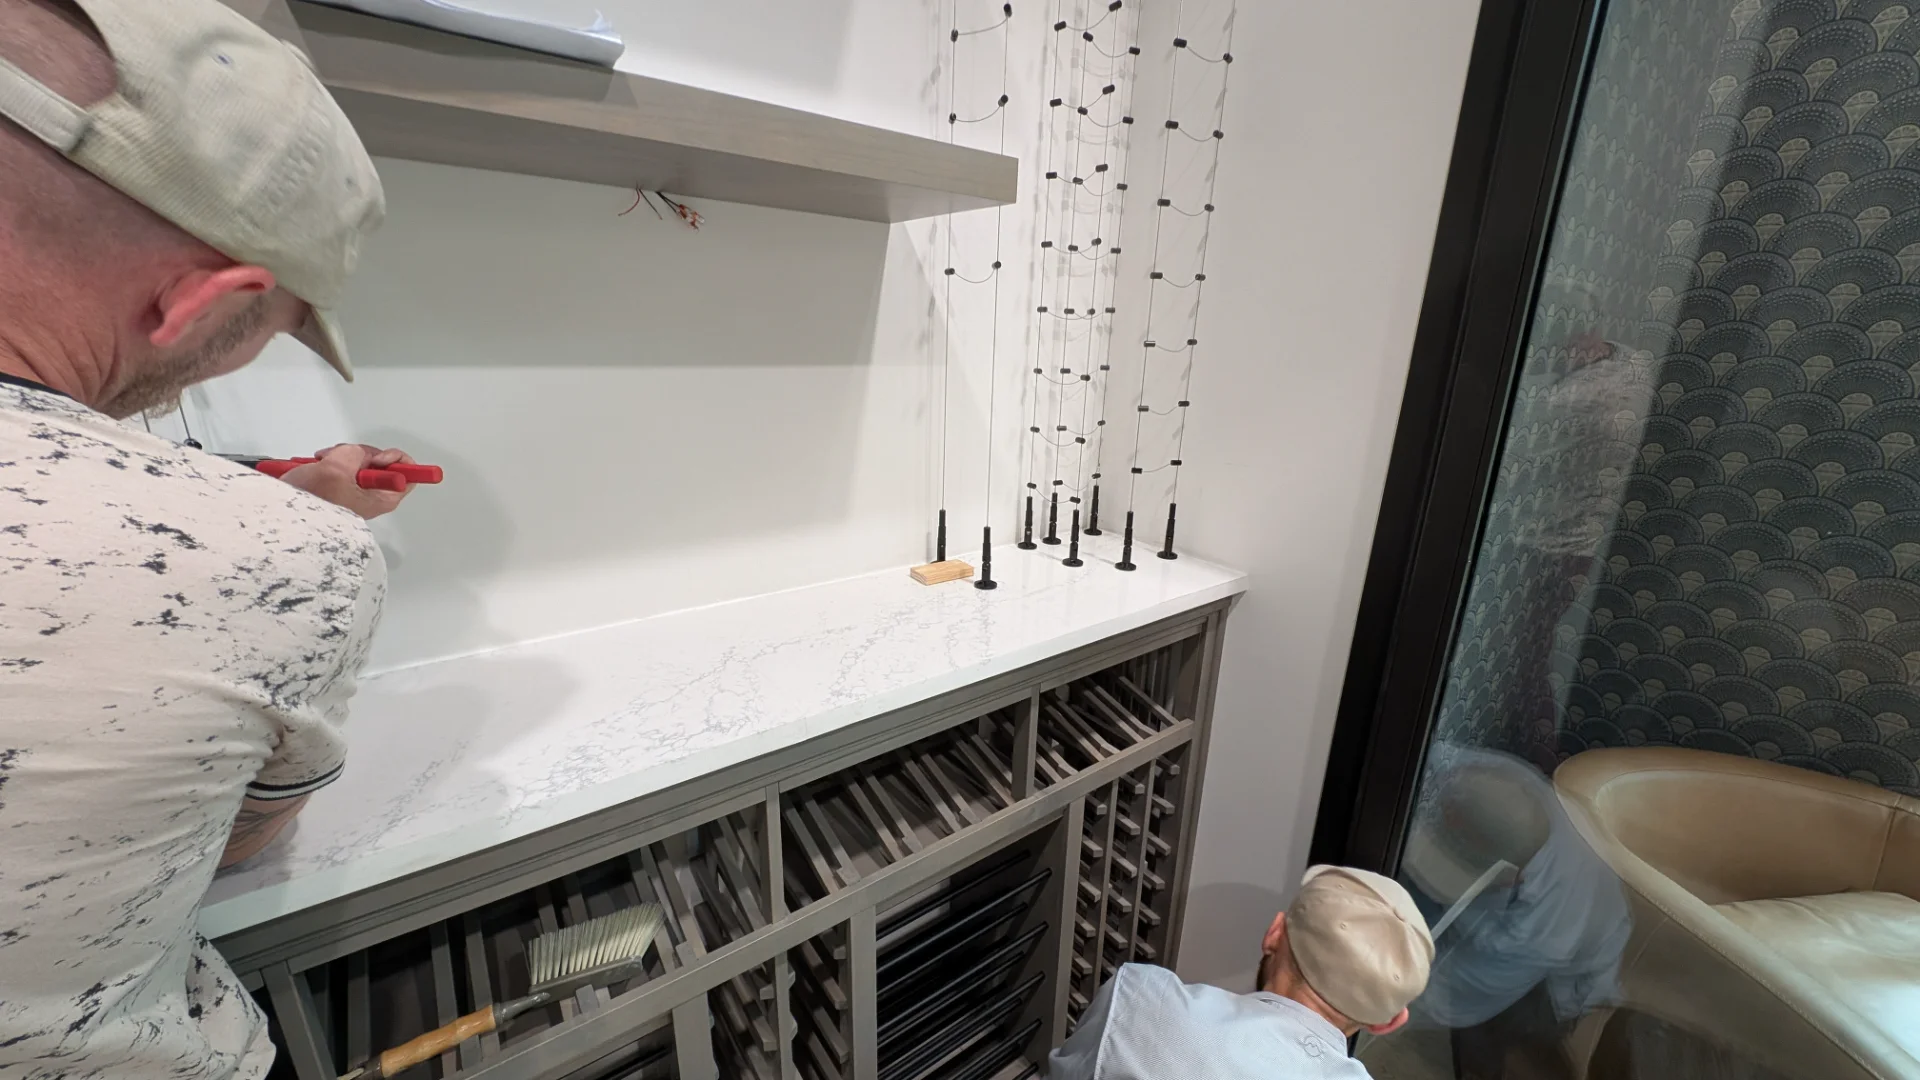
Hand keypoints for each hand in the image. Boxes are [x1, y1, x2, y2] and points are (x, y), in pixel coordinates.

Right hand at [279, 443, 416, 519]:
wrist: (283, 513)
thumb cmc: (311, 502)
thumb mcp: (337, 470)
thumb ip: (357, 455)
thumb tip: (361, 453)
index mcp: (382, 498)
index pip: (409, 475)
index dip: (394, 459)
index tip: (376, 459)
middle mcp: (373, 496)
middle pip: (381, 463)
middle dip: (360, 454)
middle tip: (342, 456)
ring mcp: (356, 491)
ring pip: (359, 461)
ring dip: (341, 455)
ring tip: (324, 461)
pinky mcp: (341, 487)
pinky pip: (343, 465)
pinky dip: (331, 460)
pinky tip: (318, 463)